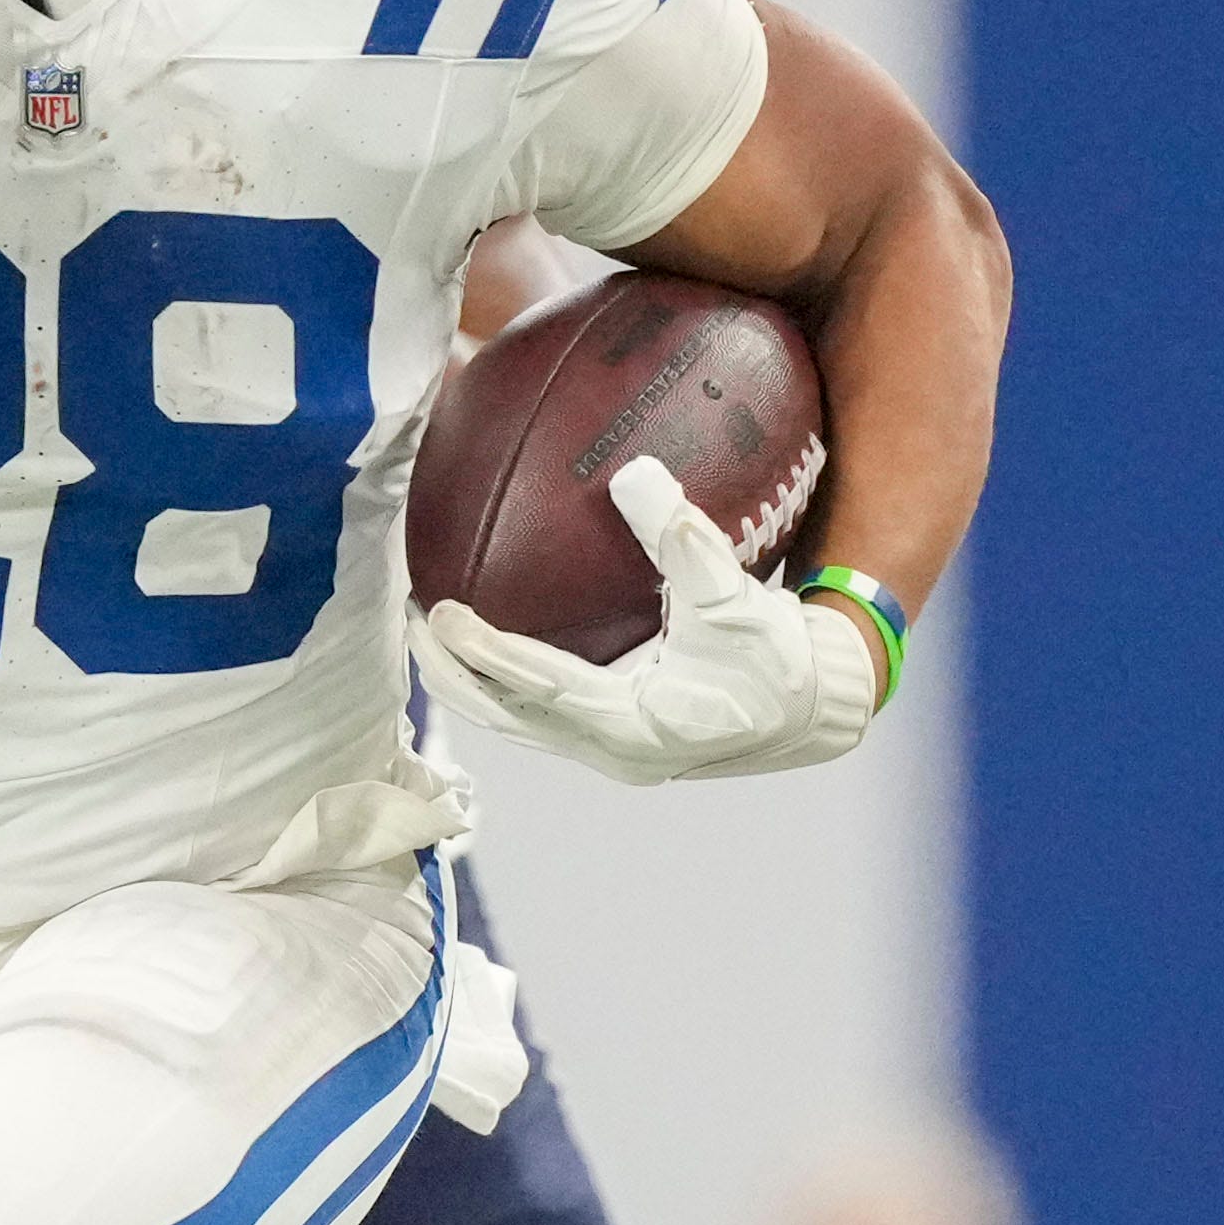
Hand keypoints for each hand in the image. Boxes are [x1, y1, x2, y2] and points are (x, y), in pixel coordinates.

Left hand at [421, 457, 879, 785]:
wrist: (813, 713)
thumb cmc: (779, 659)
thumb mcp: (735, 594)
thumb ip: (684, 536)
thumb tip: (633, 471)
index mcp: (639, 725)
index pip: (538, 688)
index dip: (483, 652)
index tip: (436, 611)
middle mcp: (613, 750)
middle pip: (505, 716)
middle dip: (451, 672)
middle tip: (410, 615)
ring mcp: (609, 753)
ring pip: (516, 722)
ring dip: (470, 680)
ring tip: (430, 629)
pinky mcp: (612, 742)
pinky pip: (539, 714)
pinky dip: (504, 680)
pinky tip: (485, 637)